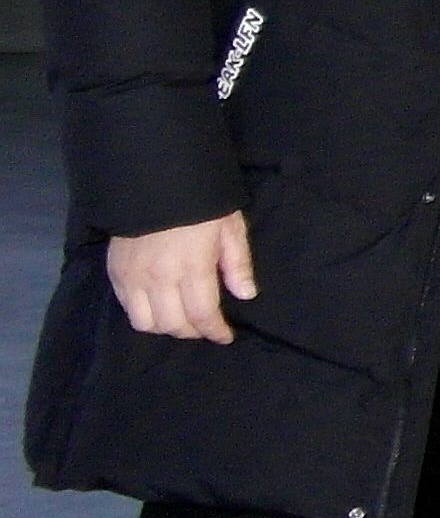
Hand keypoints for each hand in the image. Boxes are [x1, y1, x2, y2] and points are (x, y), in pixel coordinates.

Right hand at [106, 212, 253, 343]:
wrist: (155, 180)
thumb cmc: (202, 203)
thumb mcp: (230, 227)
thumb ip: (237, 263)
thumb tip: (246, 295)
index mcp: (192, 267)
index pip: (202, 314)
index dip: (215, 331)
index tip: (225, 336)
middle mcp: (159, 278)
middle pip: (173, 325)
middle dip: (192, 332)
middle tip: (205, 326)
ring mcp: (133, 278)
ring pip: (145, 323)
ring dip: (165, 327)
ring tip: (181, 319)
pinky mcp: (115, 273)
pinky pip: (126, 308)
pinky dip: (143, 315)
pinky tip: (157, 306)